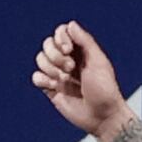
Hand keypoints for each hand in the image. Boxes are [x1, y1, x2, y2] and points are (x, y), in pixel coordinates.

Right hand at [33, 21, 132, 141]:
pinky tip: (54, 87)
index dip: (60, 37)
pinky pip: (36, 77)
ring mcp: (58, 74)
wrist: (102, 117)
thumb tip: (71, 24)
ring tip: (63, 79)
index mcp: (81, 51)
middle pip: (47, 44)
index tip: (69, 49)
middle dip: (55, 55)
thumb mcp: (99, 62)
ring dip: (50, 67)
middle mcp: (68, 60)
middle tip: (71, 68)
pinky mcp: (51, 89)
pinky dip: (42, 79)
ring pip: (40, 59)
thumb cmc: (105, 90)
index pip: (61, 32)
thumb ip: (85, 41)